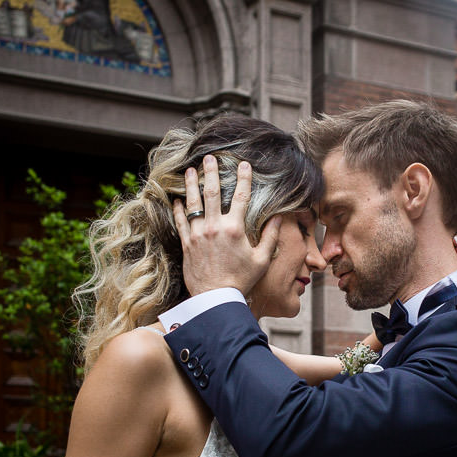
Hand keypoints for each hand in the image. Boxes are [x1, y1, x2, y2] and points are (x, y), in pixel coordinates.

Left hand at [172, 155, 281, 295]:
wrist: (216, 298)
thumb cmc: (241, 280)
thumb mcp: (262, 259)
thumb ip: (271, 237)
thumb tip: (278, 218)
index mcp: (234, 229)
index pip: (240, 197)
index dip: (243, 178)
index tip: (244, 164)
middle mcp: (214, 227)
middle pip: (212, 193)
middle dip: (212, 173)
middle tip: (210, 158)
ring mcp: (198, 235)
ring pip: (193, 203)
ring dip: (192, 185)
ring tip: (191, 170)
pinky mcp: (186, 244)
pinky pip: (180, 222)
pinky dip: (178, 209)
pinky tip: (177, 199)